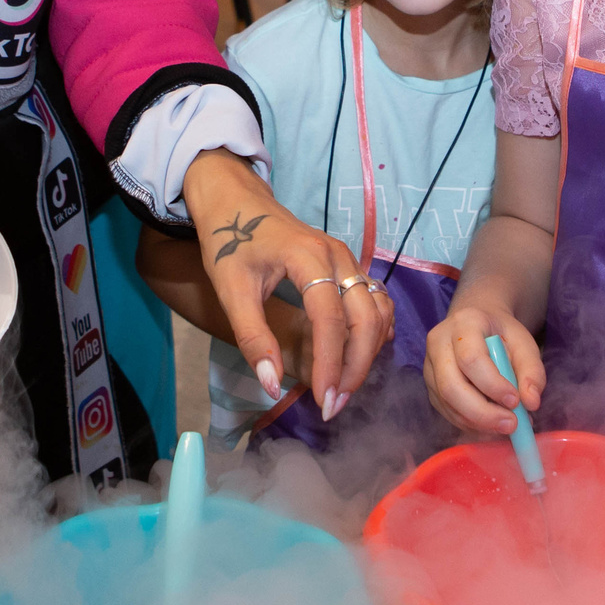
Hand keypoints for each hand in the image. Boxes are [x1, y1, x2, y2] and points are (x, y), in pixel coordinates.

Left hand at [182, 151, 386, 416]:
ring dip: (368, 352)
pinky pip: (375, 301)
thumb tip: (272, 385)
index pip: (331, 319)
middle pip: (366, 318)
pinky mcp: (347, 265)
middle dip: (356, 366)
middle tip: (335, 405)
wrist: (234, 198)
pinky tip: (356, 357)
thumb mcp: (231, 290)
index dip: (331, 363)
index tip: (323, 401)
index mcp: (308, 258)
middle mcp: (338, 257)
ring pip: (376, 311)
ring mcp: (347, 259)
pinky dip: (373, 332)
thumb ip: (253, 337)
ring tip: (343, 387)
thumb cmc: (228, 240)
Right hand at [424, 305, 542, 436]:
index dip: (492, 385)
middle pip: (451, 386)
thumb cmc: (502, 334)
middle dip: (482, 413)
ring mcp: (430, 367)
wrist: (477, 325)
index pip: (471, 359)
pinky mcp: (431, 387)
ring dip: (478, 423)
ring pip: (447, 404)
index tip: (515, 401)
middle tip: (511, 425)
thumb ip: (532, 371)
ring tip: (506, 427)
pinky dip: (471, 426)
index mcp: (463, 324)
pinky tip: (491, 428)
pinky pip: (447, 413)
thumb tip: (532, 403)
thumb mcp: (524, 343)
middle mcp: (438, 344)